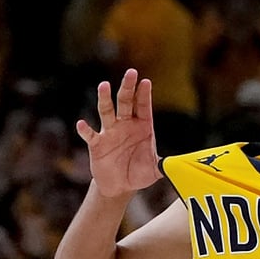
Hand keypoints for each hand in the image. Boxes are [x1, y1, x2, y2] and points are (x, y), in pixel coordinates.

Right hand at [76, 69, 161, 198]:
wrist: (120, 185)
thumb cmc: (139, 173)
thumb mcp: (155, 170)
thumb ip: (165, 166)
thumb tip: (177, 166)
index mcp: (142, 126)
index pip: (143, 106)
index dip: (144, 94)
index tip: (146, 82)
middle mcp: (125, 124)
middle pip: (126, 102)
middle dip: (128, 87)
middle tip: (131, 73)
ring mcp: (110, 132)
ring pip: (107, 111)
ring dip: (105, 99)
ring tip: (104, 85)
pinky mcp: (97, 144)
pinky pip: (91, 135)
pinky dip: (85, 130)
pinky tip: (82, 124)